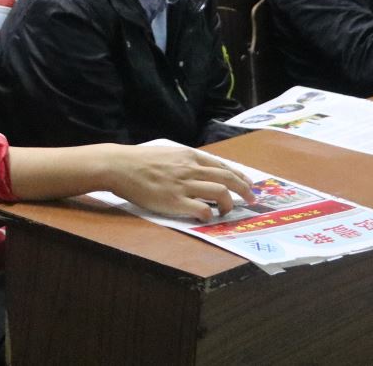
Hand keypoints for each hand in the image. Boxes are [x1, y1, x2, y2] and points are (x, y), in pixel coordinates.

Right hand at [105, 145, 255, 221]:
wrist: (120, 166)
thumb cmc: (140, 160)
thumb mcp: (168, 153)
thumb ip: (185, 161)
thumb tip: (201, 170)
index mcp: (189, 156)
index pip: (223, 166)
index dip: (240, 176)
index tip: (249, 184)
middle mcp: (191, 169)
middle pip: (228, 178)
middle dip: (244, 190)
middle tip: (251, 199)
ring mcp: (184, 185)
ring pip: (220, 193)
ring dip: (229, 204)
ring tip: (228, 212)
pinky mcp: (175, 201)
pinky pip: (202, 209)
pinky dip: (209, 214)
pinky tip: (207, 218)